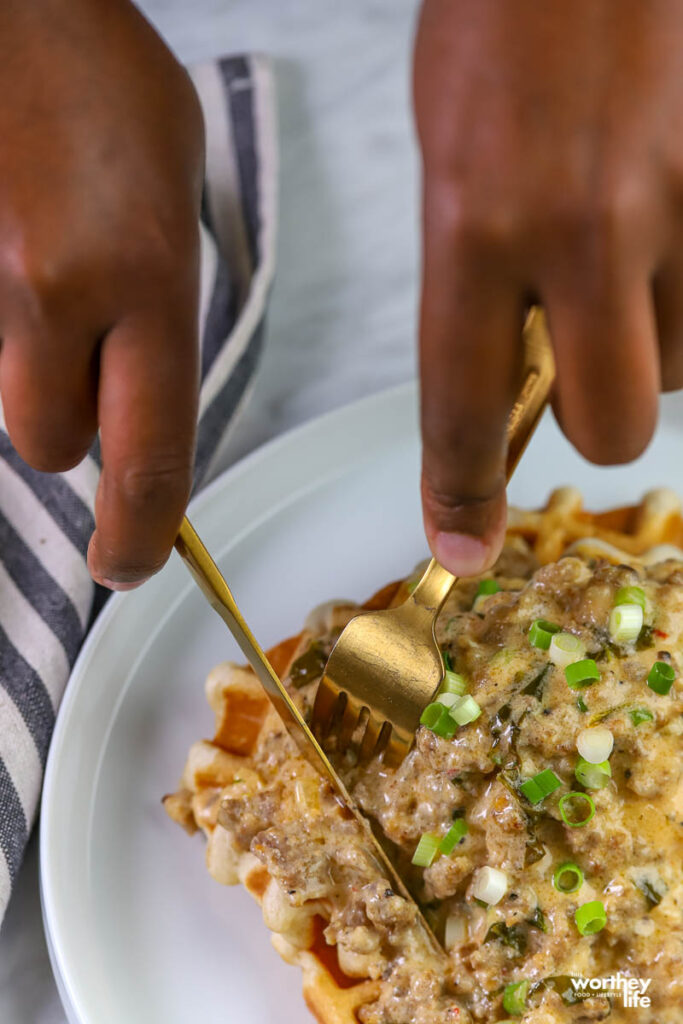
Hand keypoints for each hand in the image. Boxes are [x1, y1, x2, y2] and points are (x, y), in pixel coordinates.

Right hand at [0, 0, 203, 588]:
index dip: (138, 536)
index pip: (150, 459)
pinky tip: (13, 257)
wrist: (7, 8)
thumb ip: (162, 309)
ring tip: (45, 278)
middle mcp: (56, 291)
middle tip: (87, 354)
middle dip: (72, 425)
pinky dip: (3, 329)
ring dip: (30, 372)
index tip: (130, 566)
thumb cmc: (99, 81)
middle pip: (50, 444)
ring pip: (5, 398)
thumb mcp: (173, 195)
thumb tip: (139, 392)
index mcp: (146, 276)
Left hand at [414, 0, 682, 575]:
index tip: (462, 547)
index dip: (460, 494)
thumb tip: (507, 381)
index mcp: (477, 224)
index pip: (463, 406)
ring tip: (625, 267)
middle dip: (591, 418)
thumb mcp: (448, 160)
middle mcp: (583, 230)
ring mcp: (679, 207)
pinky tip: (663, 242)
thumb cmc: (502, 29)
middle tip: (578, 363)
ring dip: (652, 350)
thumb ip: (474, 284)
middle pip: (610, 425)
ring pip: (681, 371)